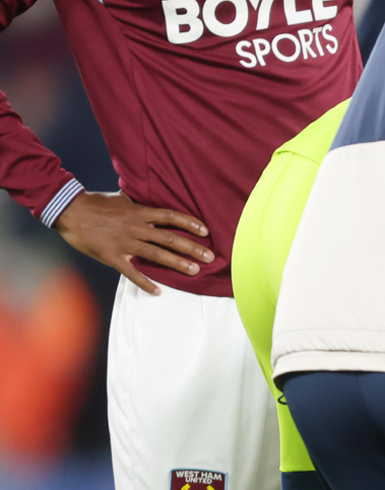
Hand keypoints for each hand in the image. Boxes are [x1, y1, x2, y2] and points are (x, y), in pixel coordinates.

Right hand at [53, 191, 210, 294]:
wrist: (69, 210)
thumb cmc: (94, 203)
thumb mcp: (120, 199)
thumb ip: (137, 203)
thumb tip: (148, 199)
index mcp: (139, 212)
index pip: (171, 217)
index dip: (190, 223)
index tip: (206, 231)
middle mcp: (136, 227)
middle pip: (170, 238)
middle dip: (192, 248)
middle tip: (209, 257)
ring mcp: (125, 243)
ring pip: (157, 254)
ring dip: (177, 263)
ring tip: (194, 271)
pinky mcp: (113, 256)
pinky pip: (132, 272)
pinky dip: (145, 282)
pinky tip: (158, 291)